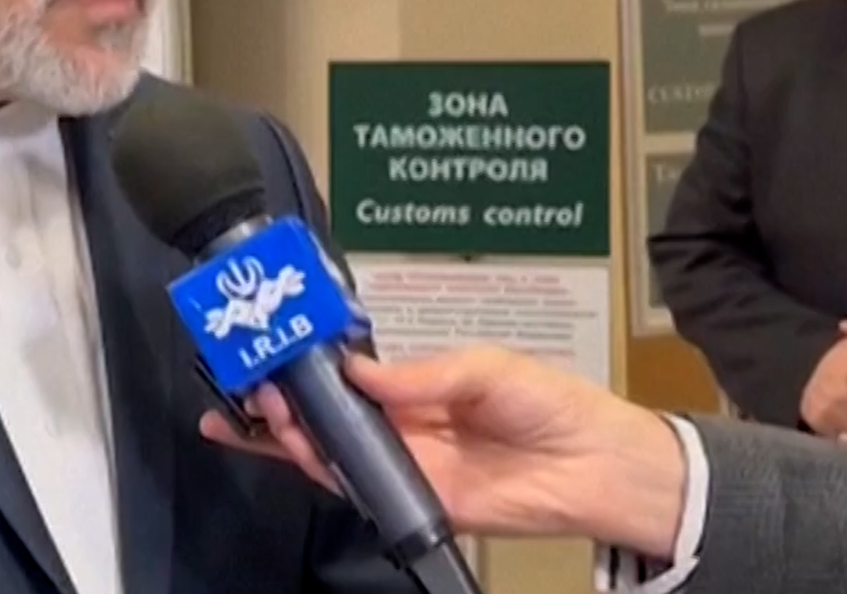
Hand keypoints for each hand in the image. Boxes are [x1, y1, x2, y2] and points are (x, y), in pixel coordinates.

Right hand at [198, 347, 685, 559]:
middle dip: (278, 401)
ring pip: (329, 452)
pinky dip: (323, 470)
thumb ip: (419, 374)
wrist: (599, 465)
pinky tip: (295, 448)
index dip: (302, 365)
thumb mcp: (485, 368)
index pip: (343, 376)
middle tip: (247, 384)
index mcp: (413, 385)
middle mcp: (400, 423)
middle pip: (323, 416)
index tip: (265, 347)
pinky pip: (359, 488)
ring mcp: (405, 463)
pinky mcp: (416, 500)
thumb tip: (356, 371)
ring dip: (289, 433)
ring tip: (261, 410)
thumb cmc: (549, 402)